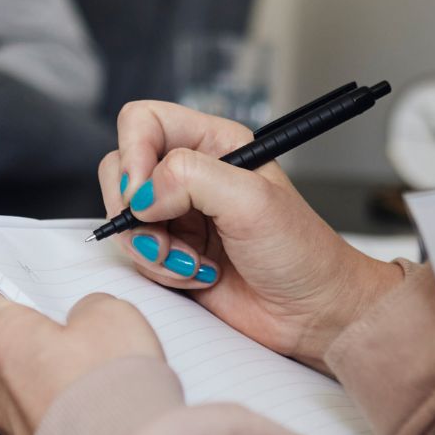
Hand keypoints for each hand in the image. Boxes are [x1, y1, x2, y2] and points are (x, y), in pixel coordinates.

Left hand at [0, 286, 163, 434]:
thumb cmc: (110, 388)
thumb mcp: (112, 314)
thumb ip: (91, 306)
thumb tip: (87, 317)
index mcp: (7, 340)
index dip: (7, 284)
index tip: (19, 279)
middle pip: (13, 346)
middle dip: (44, 337)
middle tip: (83, 328)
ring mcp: (13, 428)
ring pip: (29, 389)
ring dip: (56, 379)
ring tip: (100, 375)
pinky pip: (47, 422)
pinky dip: (68, 413)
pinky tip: (99, 409)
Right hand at [100, 101, 402, 371]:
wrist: (313, 312)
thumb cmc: (302, 252)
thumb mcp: (252, 201)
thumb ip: (191, 179)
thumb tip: (141, 193)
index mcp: (214, 143)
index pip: (144, 122)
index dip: (133, 153)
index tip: (142, 193)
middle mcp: (191, 174)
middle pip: (121, 168)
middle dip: (135, 209)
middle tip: (164, 233)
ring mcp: (177, 213)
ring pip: (124, 216)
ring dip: (151, 246)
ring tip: (192, 262)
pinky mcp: (171, 251)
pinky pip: (135, 252)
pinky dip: (158, 269)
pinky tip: (197, 275)